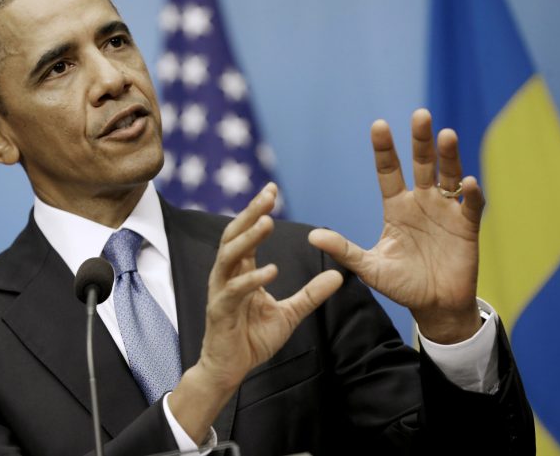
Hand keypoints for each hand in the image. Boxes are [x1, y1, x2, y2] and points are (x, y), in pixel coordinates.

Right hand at [169, 183, 341, 442]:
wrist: (230, 369)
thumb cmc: (252, 338)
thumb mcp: (290, 314)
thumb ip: (311, 294)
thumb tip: (339, 276)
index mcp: (241, 271)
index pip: (248, 234)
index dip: (258, 211)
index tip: (273, 189)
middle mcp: (227, 275)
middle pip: (235, 235)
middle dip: (251, 213)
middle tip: (268, 194)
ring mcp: (221, 291)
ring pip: (229, 256)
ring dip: (248, 238)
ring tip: (267, 222)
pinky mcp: (220, 310)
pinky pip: (235, 290)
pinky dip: (252, 279)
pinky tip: (271, 271)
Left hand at [308, 109, 484, 343]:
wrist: (433, 306)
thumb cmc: (401, 284)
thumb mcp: (369, 267)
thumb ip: (344, 250)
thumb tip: (312, 236)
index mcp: (396, 207)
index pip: (388, 171)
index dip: (384, 149)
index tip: (378, 125)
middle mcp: (421, 202)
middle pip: (421, 164)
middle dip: (420, 140)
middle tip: (420, 114)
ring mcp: (445, 212)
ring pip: (448, 176)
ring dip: (448, 157)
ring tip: (446, 135)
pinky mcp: (467, 227)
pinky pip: (470, 206)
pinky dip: (471, 194)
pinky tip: (467, 183)